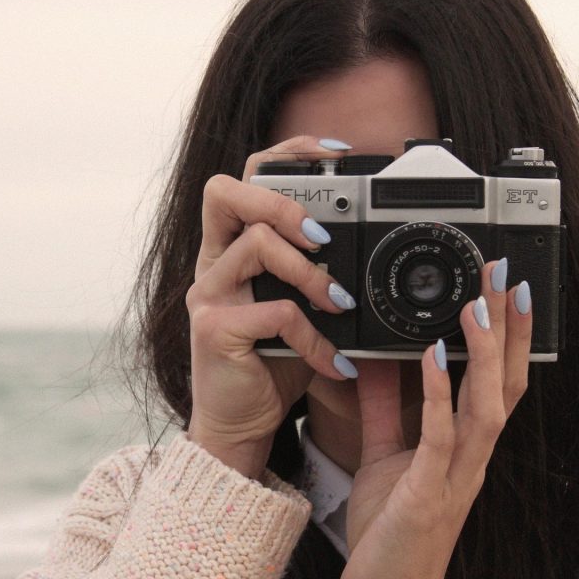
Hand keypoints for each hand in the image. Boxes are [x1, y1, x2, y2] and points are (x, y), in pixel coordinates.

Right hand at [186, 136, 357, 477]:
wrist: (241, 423)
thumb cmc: (271, 363)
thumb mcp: (301, 310)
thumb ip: (319, 276)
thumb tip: (371, 252)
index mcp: (231, 249)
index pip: (245, 178)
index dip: (286, 154)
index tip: (337, 155)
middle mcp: (211, 263)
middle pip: (224, 191)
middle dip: (281, 200)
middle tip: (321, 236)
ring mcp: (207, 293)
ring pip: (254, 244)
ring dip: (309, 271)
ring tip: (338, 302)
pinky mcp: (213, 329)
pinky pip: (275, 313)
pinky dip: (314, 337)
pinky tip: (332, 359)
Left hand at [338, 260, 531, 578]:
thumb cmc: (391, 527)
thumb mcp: (386, 454)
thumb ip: (387, 407)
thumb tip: (379, 358)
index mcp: (465, 445)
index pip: (498, 380)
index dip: (506, 335)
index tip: (503, 287)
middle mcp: (473, 456)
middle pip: (506, 383)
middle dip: (508, 328)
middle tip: (505, 274)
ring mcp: (456, 474)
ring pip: (486, 405)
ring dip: (484, 353)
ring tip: (476, 304)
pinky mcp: (429, 492)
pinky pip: (440, 435)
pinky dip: (438, 393)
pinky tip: (431, 356)